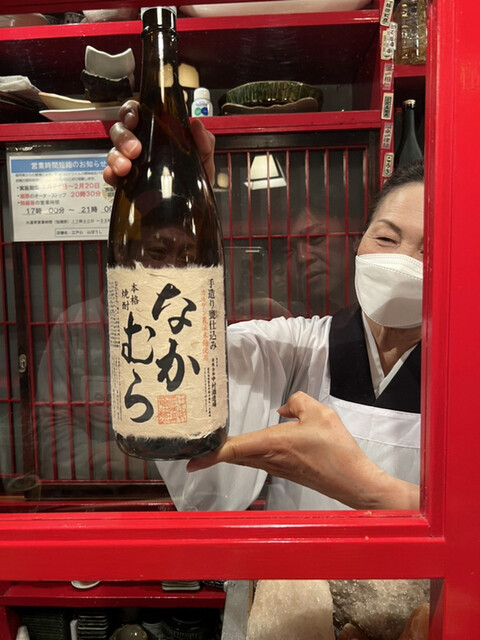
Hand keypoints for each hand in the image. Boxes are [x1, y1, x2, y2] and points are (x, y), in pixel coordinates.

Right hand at [103, 99, 216, 186]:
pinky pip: (111, 174)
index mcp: (157, 134)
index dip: (131, 111)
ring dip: (116, 156)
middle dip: (124, 137)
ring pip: (113, 151)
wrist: (193, 209)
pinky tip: (115, 177)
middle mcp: (141, 146)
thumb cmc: (195, 181)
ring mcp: (131, 164)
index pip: (138, 113)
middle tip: (135, 150)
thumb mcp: (203, 161)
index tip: (135, 119)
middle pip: (121, 130)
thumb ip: (204, 143)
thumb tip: (197, 126)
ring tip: (125, 168)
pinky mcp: (126, 183)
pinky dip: (110, 174)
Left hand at [187, 391, 418, 509]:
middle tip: (193, 445)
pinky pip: (256, 460)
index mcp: (271, 443)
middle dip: (212, 452)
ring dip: (227, 453)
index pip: (232, 449)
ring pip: (244, 459)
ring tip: (212, 442)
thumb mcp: (318, 412)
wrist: (352, 480)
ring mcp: (275, 468)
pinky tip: (245, 445)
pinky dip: (244, 453)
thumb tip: (282, 410)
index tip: (189, 461)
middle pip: (233, 456)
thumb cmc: (335, 447)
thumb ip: (296, 402)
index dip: (209, 454)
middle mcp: (268, 459)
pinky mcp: (285, 471)